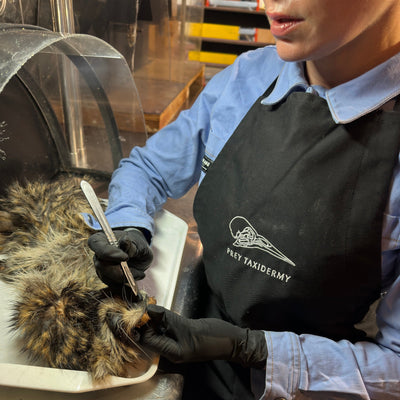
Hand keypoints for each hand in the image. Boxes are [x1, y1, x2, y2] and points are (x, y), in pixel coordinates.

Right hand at [88, 228, 152, 287]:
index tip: (125, 257)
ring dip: (125, 278)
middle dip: (119, 271)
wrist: (138, 253)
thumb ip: (131, 245)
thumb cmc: (136, 244)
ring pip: (108, 278)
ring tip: (139, 273)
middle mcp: (97, 254)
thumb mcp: (138, 243)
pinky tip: (136, 276)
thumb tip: (125, 241)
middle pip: (101, 265)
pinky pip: (113, 285)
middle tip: (137, 272)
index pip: (98, 246)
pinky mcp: (106, 279)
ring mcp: (100, 268)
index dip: (110, 253)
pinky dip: (126, 283)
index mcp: (100, 239)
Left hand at [140, 304, 266, 367]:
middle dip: (147, 321)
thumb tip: (149, 309)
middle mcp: (172, 350)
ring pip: (159, 330)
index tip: (141, 309)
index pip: (148, 340)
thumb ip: (168, 318)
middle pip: (151, 335)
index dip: (142, 325)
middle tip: (145, 304)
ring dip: (154, 318)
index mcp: (172, 353)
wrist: (233, 341)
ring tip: (152, 305)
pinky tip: (162, 311)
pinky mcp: (183, 336)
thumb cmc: (213, 337)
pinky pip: (168, 328)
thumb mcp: (188, 327)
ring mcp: (177, 344)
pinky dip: (163, 319)